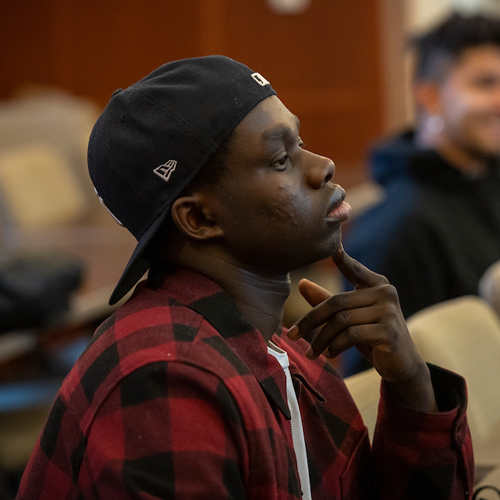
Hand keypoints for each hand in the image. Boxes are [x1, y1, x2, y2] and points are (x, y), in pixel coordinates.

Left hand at [287, 246, 437, 411]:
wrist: (401, 364)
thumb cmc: (372, 336)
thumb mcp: (349, 317)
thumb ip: (327, 300)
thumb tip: (301, 284)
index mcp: (376, 284)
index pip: (355, 269)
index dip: (343, 259)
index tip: (333, 247)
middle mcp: (385, 293)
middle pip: (337, 302)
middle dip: (311, 320)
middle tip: (292, 334)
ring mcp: (389, 312)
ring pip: (341, 321)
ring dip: (321, 339)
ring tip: (312, 352)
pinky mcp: (389, 332)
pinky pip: (351, 335)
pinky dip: (335, 346)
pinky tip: (329, 354)